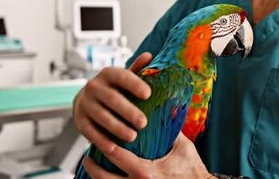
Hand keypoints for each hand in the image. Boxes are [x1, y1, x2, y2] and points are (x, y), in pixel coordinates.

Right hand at [73, 52, 152, 153]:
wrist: (86, 100)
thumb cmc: (113, 89)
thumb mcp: (124, 78)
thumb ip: (137, 69)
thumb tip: (148, 55)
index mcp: (108, 74)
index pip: (122, 76)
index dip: (134, 84)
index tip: (148, 94)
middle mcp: (94, 86)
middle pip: (112, 99)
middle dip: (128, 111)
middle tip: (143, 123)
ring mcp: (85, 103)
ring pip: (101, 116)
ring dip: (117, 128)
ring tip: (132, 137)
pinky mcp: (79, 120)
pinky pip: (90, 131)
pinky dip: (102, 141)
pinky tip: (114, 148)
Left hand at [82, 132, 212, 178]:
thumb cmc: (192, 169)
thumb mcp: (182, 146)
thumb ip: (170, 128)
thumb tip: (164, 106)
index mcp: (146, 172)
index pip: (117, 157)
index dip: (104, 146)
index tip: (97, 137)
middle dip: (93, 168)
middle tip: (86, 158)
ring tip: (93, 169)